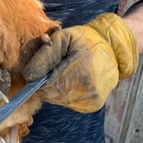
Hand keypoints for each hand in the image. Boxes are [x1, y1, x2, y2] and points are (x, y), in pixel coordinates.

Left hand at [22, 13, 137, 112]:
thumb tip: (29, 76)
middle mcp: (88, 91)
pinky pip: (67, 102)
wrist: (112, 48)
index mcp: (81, 72)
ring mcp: (91, 100)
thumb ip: (45, 54)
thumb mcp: (63, 37)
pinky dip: (64, 91)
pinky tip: (72, 78)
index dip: (37, 78)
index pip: (46, 87)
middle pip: (50, 95)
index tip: (39, 68)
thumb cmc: (85, 39)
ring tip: (64, 70)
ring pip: (57, 99)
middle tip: (54, 66)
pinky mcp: (92, 105)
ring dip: (55, 87)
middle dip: (46, 82)